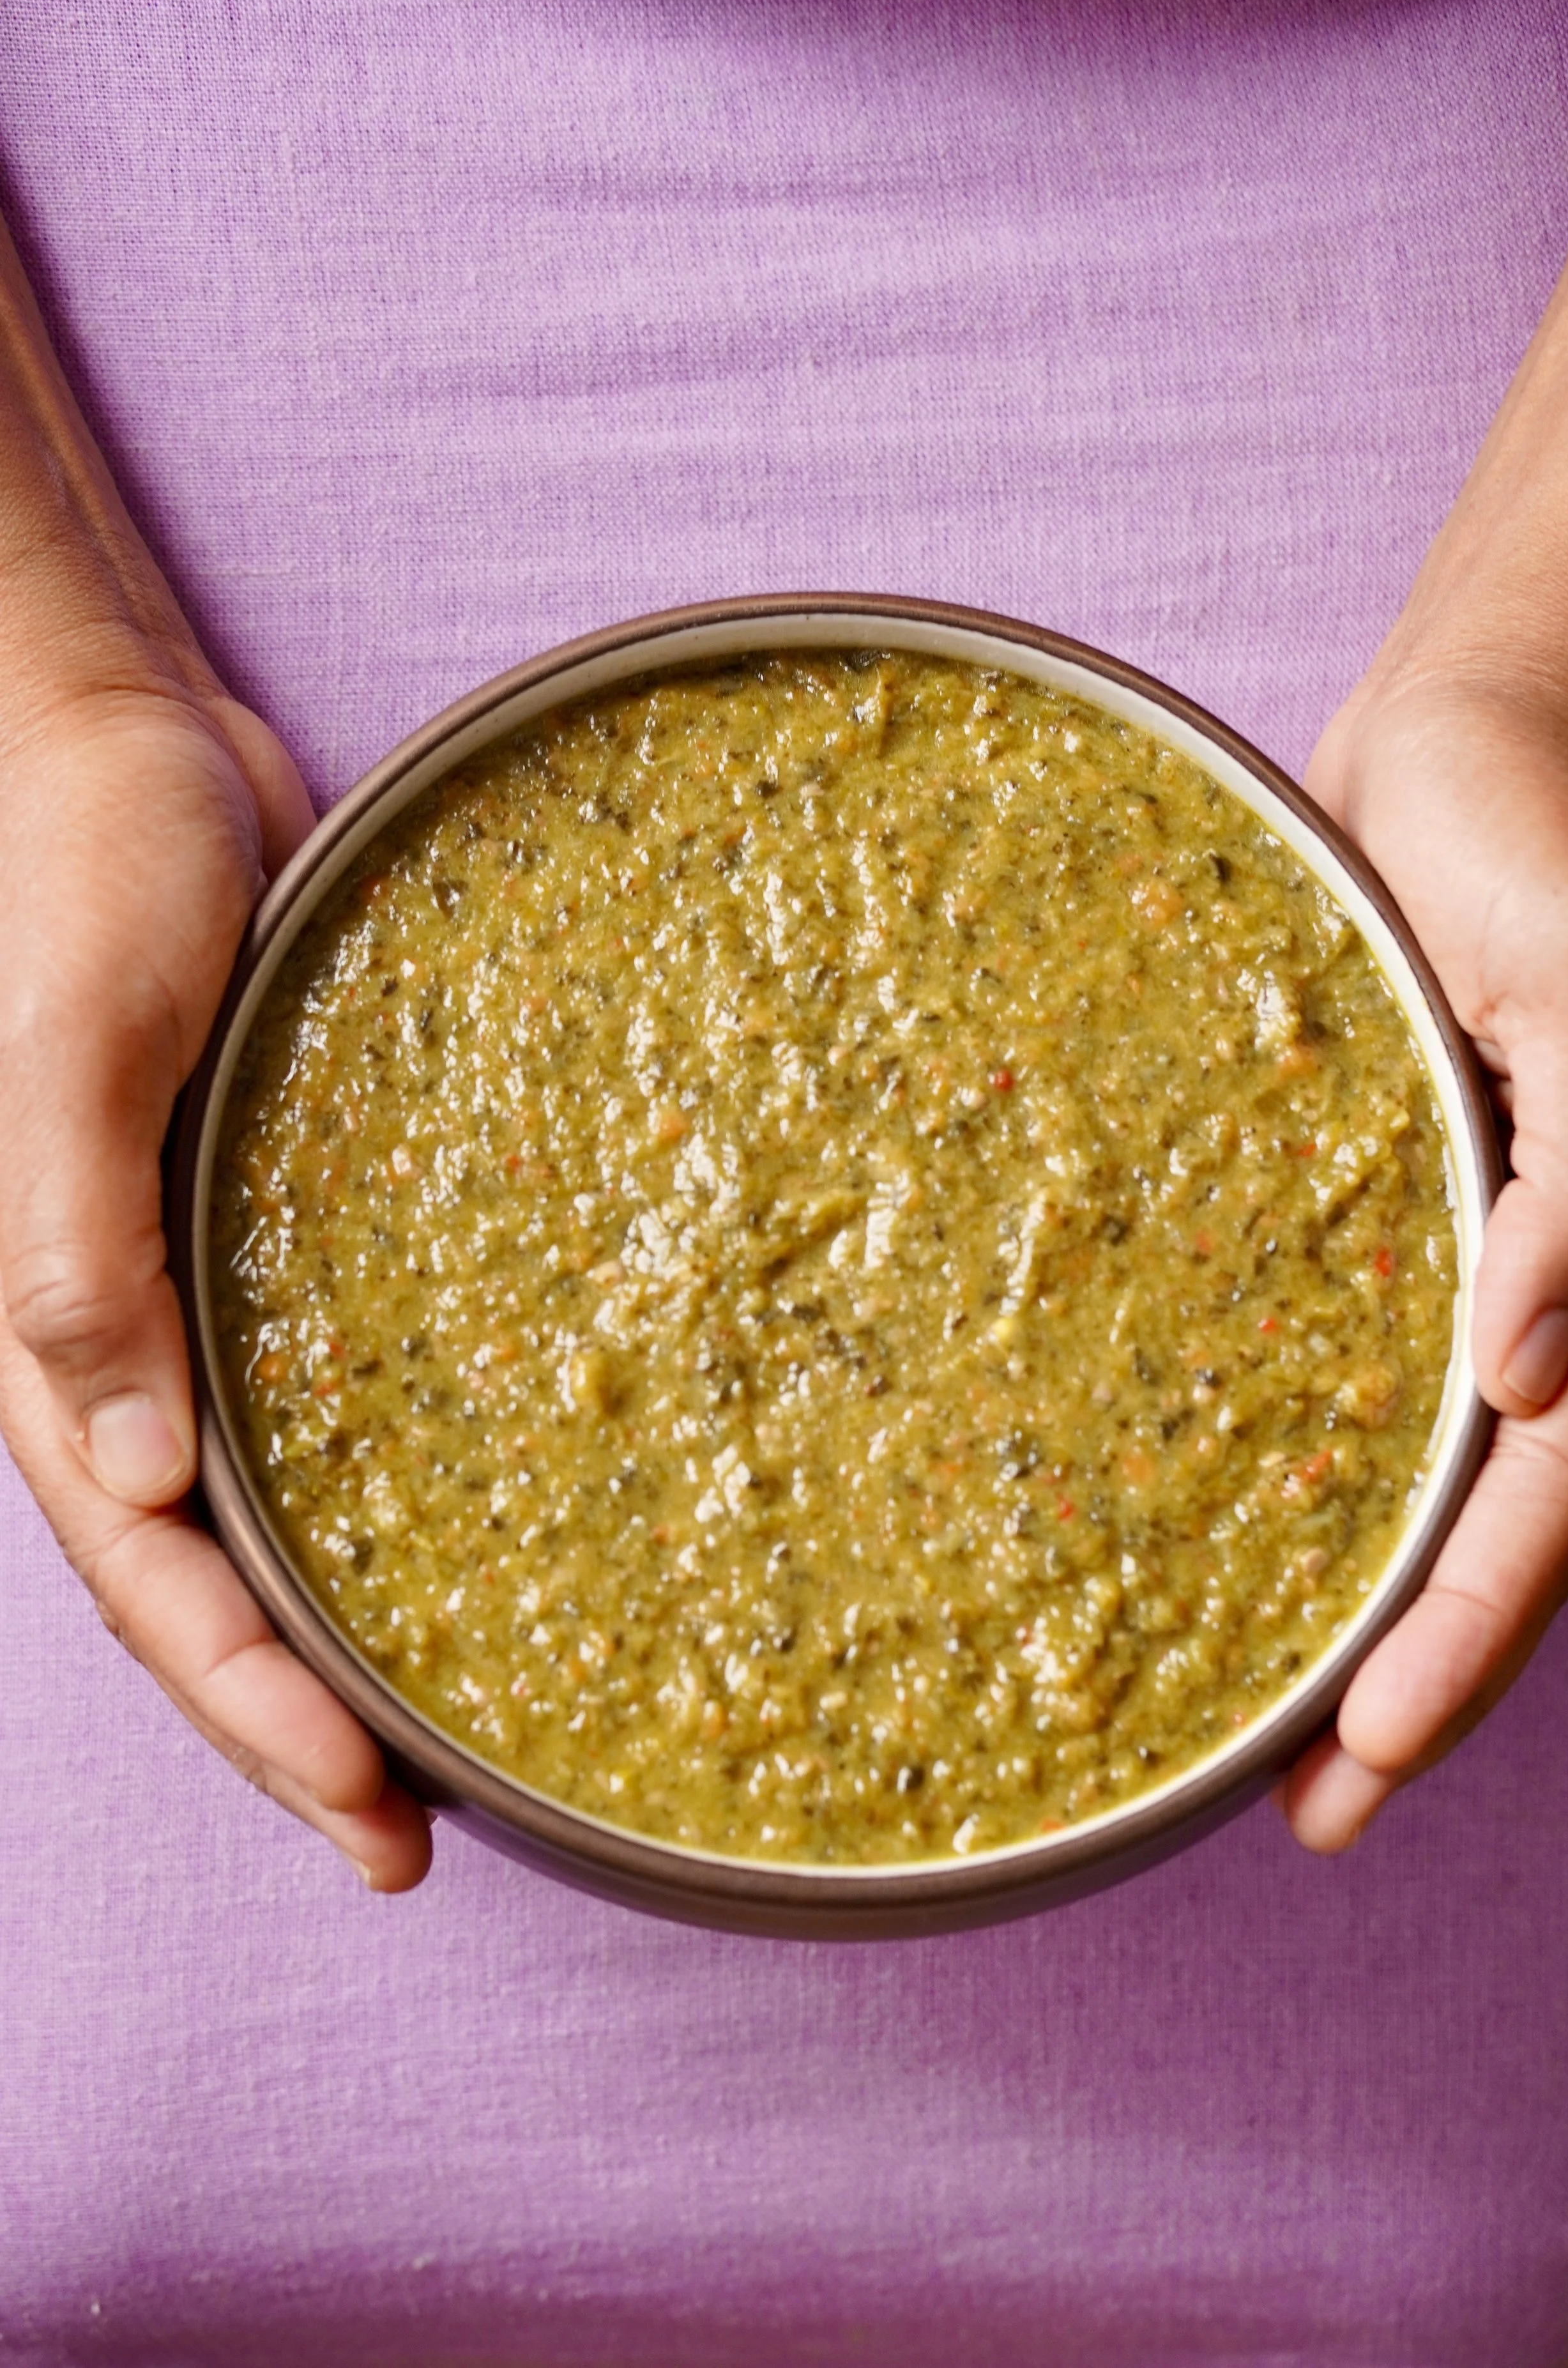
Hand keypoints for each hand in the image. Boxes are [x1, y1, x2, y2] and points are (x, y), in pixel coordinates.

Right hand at [0, 226, 430, 1889]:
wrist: (110, 749)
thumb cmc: (74, 882)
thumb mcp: (68, 1054)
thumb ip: (79, 1246)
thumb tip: (133, 1473)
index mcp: (58, 1338)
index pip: (154, 1576)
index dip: (254, 1714)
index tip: (376, 1821)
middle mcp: (128, 1343)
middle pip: (210, 1583)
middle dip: (302, 1724)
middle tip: (426, 1838)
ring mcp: (203, 1289)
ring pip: (269, 1505)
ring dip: (347, 1625)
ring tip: (459, 1732)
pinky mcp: (277, 1225)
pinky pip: (328, 1385)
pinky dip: (390, 1476)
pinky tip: (490, 1517)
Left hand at [1282, 190, 1567, 1849]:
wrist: (1463, 727)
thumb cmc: (1531, 838)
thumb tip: (1531, 1376)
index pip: (1542, 1502)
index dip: (1459, 1648)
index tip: (1356, 1777)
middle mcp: (1521, 1278)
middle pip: (1473, 1522)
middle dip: (1397, 1674)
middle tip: (1295, 1810)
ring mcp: (1436, 1244)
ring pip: (1396, 1458)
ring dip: (1337, 1588)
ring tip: (1234, 1711)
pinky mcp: (1351, 1193)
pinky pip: (1323, 1346)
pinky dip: (1277, 1442)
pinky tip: (1189, 1506)